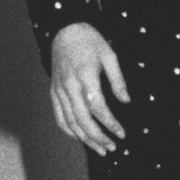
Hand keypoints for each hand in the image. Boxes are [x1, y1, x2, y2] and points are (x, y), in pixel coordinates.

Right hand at [49, 22, 128, 154]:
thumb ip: (118, 80)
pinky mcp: (53, 92)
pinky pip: (59, 116)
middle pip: (83, 119)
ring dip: (85, 139)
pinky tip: (80, 138)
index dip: (110, 123)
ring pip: (70, 122)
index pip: (98, 107)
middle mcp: (69, 86)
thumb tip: (126, 101)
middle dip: (98, 137)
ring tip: (100, 149)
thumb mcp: (109, 55)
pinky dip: (69, 130)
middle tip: (112, 147)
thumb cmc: (90, 41)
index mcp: (85, 75)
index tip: (121, 133)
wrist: (64, 30)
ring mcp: (59, 90)